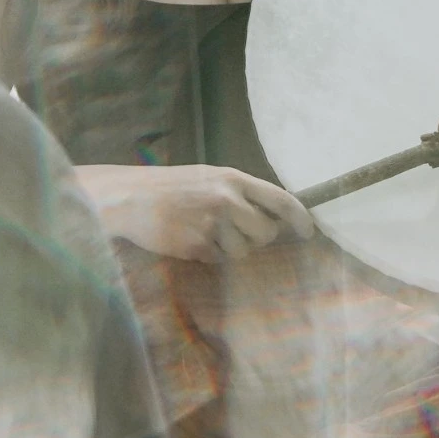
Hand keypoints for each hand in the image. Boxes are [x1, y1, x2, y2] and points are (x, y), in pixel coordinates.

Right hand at [76, 163, 314, 261]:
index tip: (308, 232)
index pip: (280, 199)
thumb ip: (239, 193)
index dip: (299, 218)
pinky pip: (218, 260)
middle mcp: (227, 199)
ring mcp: (212, 223)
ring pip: (243, 251)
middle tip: (236, 232)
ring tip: (203, 231)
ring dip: (228, 248)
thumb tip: (272, 217)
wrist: (130, 198)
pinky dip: (207, 255)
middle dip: (257, 238)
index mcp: (232, 179)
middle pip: (266, 232)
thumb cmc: (171, 188)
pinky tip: (188, 239)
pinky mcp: (197, 245)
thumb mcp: (208, 178)